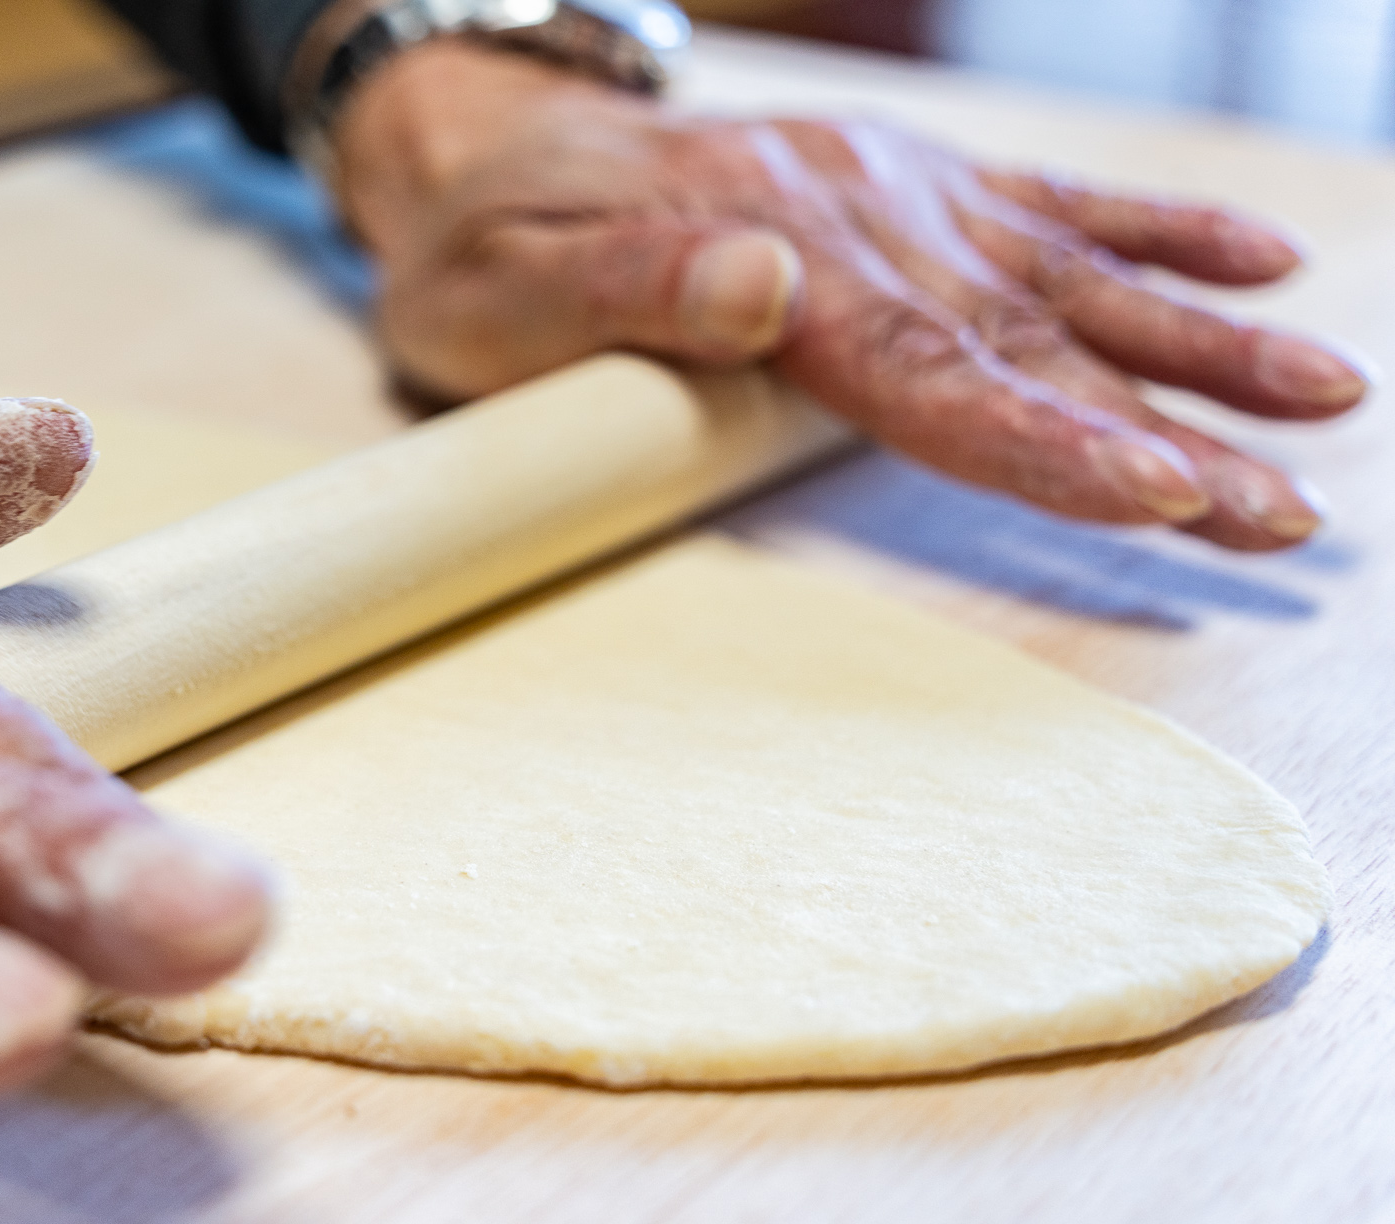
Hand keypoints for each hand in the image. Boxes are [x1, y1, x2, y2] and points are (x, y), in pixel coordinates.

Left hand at [334, 41, 1374, 549]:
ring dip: (1200, 343)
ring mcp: (893, 199)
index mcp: (771, 268)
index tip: (1158, 489)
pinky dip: (1154, 228)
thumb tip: (762, 284)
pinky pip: (1043, 202)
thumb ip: (626, 292)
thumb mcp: (498, 292)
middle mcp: (859, 226)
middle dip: (1164, 431)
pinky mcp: (903, 188)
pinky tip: (1257, 261)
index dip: (1045, 438)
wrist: (490, 144)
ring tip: (1329, 400)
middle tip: (1285, 514)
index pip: (929, 372)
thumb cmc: (479, 256)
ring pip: (1069, 278)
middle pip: (1029, 344)